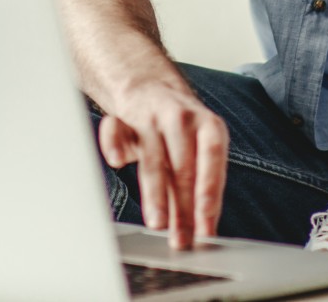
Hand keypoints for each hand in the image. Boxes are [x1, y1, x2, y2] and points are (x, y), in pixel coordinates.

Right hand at [100, 81, 228, 248]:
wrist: (150, 87)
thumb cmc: (181, 130)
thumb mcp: (198, 148)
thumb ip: (199, 184)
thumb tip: (201, 231)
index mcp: (208, 125)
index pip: (212, 157)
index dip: (210, 189)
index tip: (207, 221)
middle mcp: (182, 118)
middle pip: (183, 167)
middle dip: (183, 208)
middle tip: (182, 240)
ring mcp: (151, 118)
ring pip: (153, 159)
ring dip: (156, 194)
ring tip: (158, 223)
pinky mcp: (123, 120)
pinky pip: (117, 131)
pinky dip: (114, 144)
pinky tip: (117, 161)